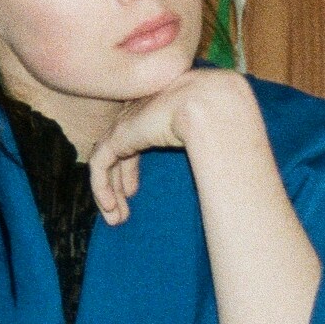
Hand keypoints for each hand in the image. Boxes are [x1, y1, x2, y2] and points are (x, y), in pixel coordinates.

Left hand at [87, 68, 250, 224]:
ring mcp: (127, 122)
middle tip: (121, 212)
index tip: (133, 191)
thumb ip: (202, 149)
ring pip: (107, 161)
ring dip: (109, 192)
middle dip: (118, 183)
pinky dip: (102, 187)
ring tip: (115, 219)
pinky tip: (110, 207)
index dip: (130, 169)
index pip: (135, 139)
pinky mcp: (119, 135)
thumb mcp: (209, 137)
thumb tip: (212, 172)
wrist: (213, 104)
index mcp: (158, 108)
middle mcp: (139, 112)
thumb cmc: (224, 119)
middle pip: (119, 151)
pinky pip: (100, 164)